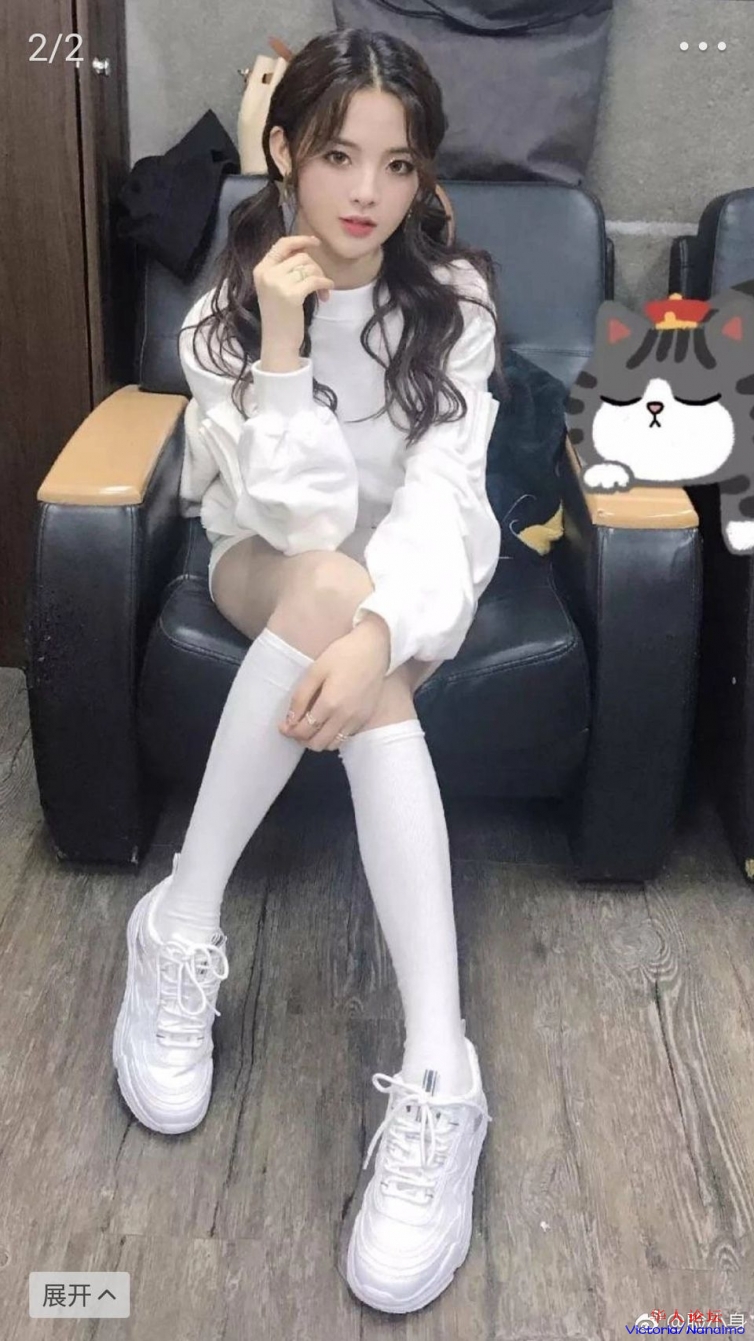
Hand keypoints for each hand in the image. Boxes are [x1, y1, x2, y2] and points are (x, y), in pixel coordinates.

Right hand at [253, 234, 334, 353]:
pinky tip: (327, 293)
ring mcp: (278, 284)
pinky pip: (314, 280)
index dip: (300, 240)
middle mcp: (267, 273)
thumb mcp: (275, 288)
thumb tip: (306, 250)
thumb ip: (285, 269)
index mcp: (261, 269)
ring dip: (321, 278)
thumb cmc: (279, 316)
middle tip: (321, 283)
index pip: (282, 244)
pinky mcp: (291, 295)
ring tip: (323, 293)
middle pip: (300, 257)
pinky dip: (325, 284)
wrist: (277, 342)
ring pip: (309, 267)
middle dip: (316, 268)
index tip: (315, 243)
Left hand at [277, 621, 390, 751]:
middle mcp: (344, 717)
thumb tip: (290, 720)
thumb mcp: (316, 671)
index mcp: (330, 704)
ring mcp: (357, 720)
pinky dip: (333, 736)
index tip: (283, 727)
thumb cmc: (343, 654)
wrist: (374, 649)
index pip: (304, 731)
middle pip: (317, 744)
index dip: (290, 732)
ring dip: (318, 741)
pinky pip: (345, 738)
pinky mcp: (365, 718)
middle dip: (302, 740)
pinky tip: (328, 723)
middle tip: (295, 728)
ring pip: (332, 745)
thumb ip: (301, 697)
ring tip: (311, 727)